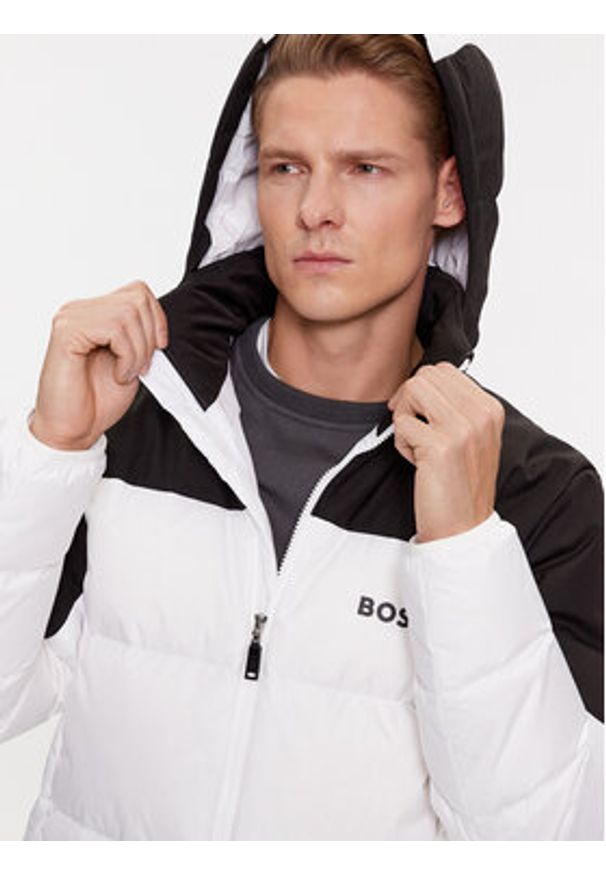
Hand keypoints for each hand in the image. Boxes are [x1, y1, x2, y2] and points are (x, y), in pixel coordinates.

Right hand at [30, 280, 168, 450]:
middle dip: (149, 337)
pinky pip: (113, 328)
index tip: (158, 348)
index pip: (138, 291)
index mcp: (95, 313)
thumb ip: (141, 334)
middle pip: (137, 298)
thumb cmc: (98, 399)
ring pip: (128, 313)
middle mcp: (80, 310)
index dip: (157, 318)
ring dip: (137, 351)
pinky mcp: (66, 332)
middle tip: (139, 367)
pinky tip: (117, 374)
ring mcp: (71, 318)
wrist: (74, 428)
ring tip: (125, 373)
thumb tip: (161, 320)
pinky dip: (126, 356)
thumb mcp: (132, 359)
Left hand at [387, 362, 504, 542]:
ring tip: (416, 443)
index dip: (420, 389)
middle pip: (425, 375)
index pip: (443, 370)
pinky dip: (401, 443)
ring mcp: (462, 429)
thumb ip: (457, 407)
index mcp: (490, 408)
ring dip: (405, 416)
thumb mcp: (471, 437)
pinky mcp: (440, 446)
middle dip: (409, 399)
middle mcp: (480, 414)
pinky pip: (401, 423)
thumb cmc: (460, 483)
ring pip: (413, 389)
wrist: (463, 528)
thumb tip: (423, 381)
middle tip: (413, 429)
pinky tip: (417, 463)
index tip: (418, 415)